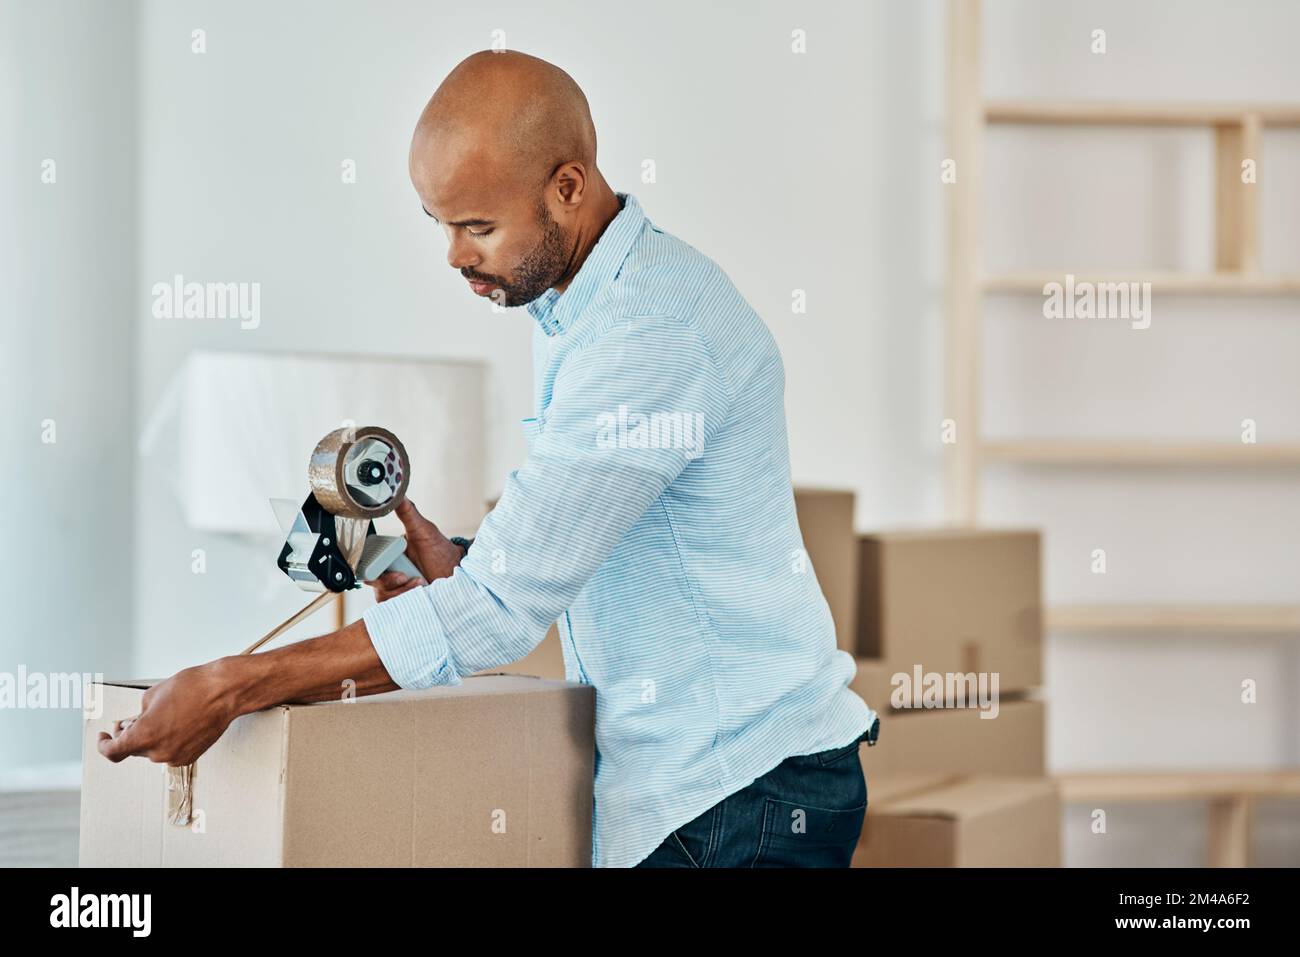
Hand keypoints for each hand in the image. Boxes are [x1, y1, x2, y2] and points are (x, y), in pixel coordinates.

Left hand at [97, 661, 239, 766]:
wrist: (226, 692)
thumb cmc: (193, 687)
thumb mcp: (152, 694)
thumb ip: (137, 715)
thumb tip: (132, 724)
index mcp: (145, 735)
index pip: (113, 752)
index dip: (103, 744)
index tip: (104, 737)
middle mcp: (159, 752)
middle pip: (133, 749)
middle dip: (130, 735)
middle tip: (133, 719)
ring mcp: (176, 756)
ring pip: (153, 751)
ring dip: (151, 737)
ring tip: (161, 716)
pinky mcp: (191, 756)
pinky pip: (169, 752)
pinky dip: (167, 741)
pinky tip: (176, 723)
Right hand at [368, 499, 463, 602]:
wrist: (458, 572)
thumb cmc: (440, 550)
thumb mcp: (423, 530)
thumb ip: (408, 512)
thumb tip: (398, 493)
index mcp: (387, 556)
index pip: (367, 566)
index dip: (374, 571)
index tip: (393, 569)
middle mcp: (387, 573)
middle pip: (375, 584)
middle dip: (391, 583)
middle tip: (408, 576)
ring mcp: (395, 590)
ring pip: (384, 598)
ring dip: (403, 592)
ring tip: (421, 583)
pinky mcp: (403, 603)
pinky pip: (394, 608)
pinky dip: (406, 601)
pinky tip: (421, 592)